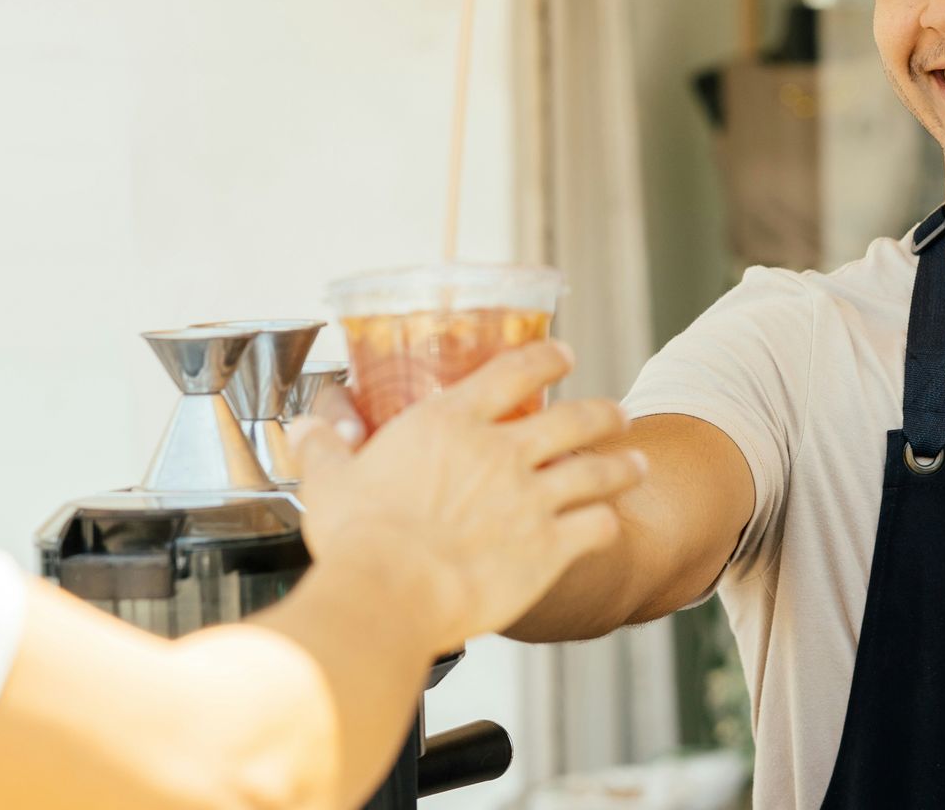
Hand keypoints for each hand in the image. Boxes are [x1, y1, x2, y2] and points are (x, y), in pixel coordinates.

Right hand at [291, 341, 643, 654]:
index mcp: (451, 424)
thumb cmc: (359, 538)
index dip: (546, 357)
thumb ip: (323, 447)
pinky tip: (611, 524)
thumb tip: (306, 427)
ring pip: (597, 472)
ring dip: (622, 466)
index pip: (513, 372)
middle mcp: (501, 453)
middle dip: (602, 412)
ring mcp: (532, 499)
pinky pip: (596, 528)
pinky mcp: (549, 547)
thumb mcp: (328, 479)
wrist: (391, 592)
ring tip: (637, 464)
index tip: (562, 354)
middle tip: (618, 411)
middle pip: (572, 418)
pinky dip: (608, 523)